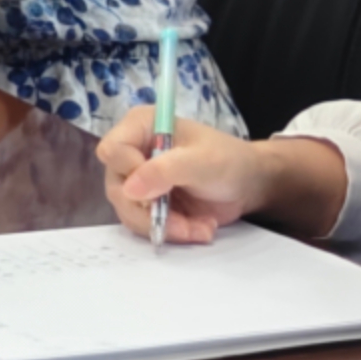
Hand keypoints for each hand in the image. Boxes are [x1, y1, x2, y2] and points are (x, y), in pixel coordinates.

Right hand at [91, 111, 266, 244]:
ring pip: (129, 212)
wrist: (248, 184)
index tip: (162, 187)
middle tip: (185, 222)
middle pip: (117, 188)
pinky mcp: (148, 205)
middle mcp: (132, 153)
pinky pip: (145, 225)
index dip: (130, 172)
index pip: (112, 151)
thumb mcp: (202, 161)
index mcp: (140, 127)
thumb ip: (165, 170)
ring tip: (199, 227)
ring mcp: (138, 182)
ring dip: (165, 226)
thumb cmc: (227, 160)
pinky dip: (171, 232)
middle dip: (151, 212)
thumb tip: (130, 190)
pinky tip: (198, 228)